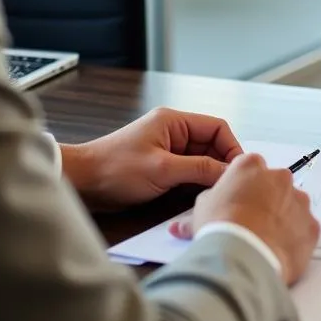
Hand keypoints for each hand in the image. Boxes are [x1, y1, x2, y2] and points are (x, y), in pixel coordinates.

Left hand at [61, 107, 242, 211]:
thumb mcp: (163, 169)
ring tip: (215, 195)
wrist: (82, 182)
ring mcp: (167, 149)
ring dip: (208, 177)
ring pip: (200, 160)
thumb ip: (199, 169)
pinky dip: (194, 184)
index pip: (217, 128)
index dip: (232, 148)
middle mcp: (174, 132)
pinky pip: (187, 172)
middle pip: (211, 145)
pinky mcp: (160, 166)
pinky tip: (198, 199)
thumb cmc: (117, 170)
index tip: (238, 172)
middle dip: (221, 165)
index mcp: (175, 121)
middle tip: (229, 188)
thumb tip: (229, 172)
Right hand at [168, 154, 320, 284]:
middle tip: (250, 223)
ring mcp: (299, 200)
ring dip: (282, 219)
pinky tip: (279, 251)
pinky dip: (295, 238)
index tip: (237, 203)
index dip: (243, 188)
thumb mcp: (199, 213)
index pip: (250, 169)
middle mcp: (280, 176)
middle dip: (266, 201)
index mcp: (251, 165)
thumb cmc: (219, 226)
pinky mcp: (312, 225)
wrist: (243, 255)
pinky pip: (304, 229)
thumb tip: (178, 227)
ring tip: (264, 240)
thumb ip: (198, 213)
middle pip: (275, 185)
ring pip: (292, 206)